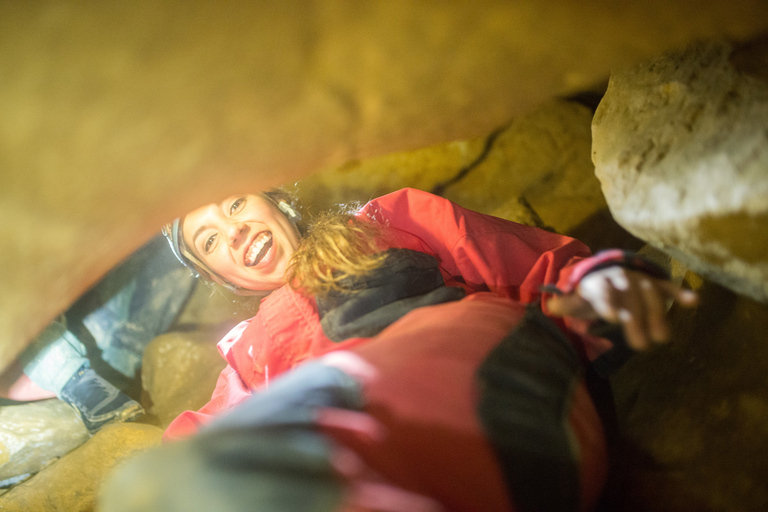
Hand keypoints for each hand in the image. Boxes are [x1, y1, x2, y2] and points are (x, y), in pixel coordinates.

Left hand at [546, 266, 697, 350]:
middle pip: (629, 297)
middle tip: (640, 346)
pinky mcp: (654, 283)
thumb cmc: (591, 292)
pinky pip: (667, 286)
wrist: (607, 271)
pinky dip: (680, 292)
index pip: (602, 290)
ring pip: (649, 292)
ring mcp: (639, 279)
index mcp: (599, 282)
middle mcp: (620, 278)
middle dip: (636, 319)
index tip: (613, 317)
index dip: (607, 302)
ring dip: (658, 313)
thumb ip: (567, 304)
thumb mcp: (577, 299)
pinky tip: (694, 302)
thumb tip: (552, 306)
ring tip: (662, 338)